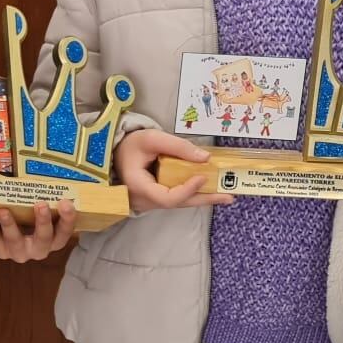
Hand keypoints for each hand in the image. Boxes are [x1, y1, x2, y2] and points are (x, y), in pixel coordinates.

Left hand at [0, 201, 76, 261]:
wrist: (7, 236)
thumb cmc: (29, 216)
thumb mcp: (39, 209)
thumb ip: (44, 197)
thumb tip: (43, 169)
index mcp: (53, 238)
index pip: (65, 231)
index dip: (68, 219)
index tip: (67, 202)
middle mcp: (39, 248)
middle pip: (44, 239)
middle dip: (43, 221)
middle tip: (41, 204)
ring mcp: (19, 252)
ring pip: (16, 241)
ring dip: (9, 225)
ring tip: (3, 210)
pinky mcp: (1, 251)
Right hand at [116, 129, 234, 212]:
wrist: (114, 151)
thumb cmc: (130, 144)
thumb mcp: (151, 138)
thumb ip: (177, 146)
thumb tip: (206, 158)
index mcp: (139, 187)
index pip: (167, 197)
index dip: (186, 189)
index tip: (203, 175)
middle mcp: (144, 200)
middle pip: (179, 204)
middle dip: (205, 199)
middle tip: (228, 197)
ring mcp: (150, 202)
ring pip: (179, 202)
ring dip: (202, 197)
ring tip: (226, 195)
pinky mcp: (156, 198)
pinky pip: (176, 198)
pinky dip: (193, 193)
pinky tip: (210, 190)